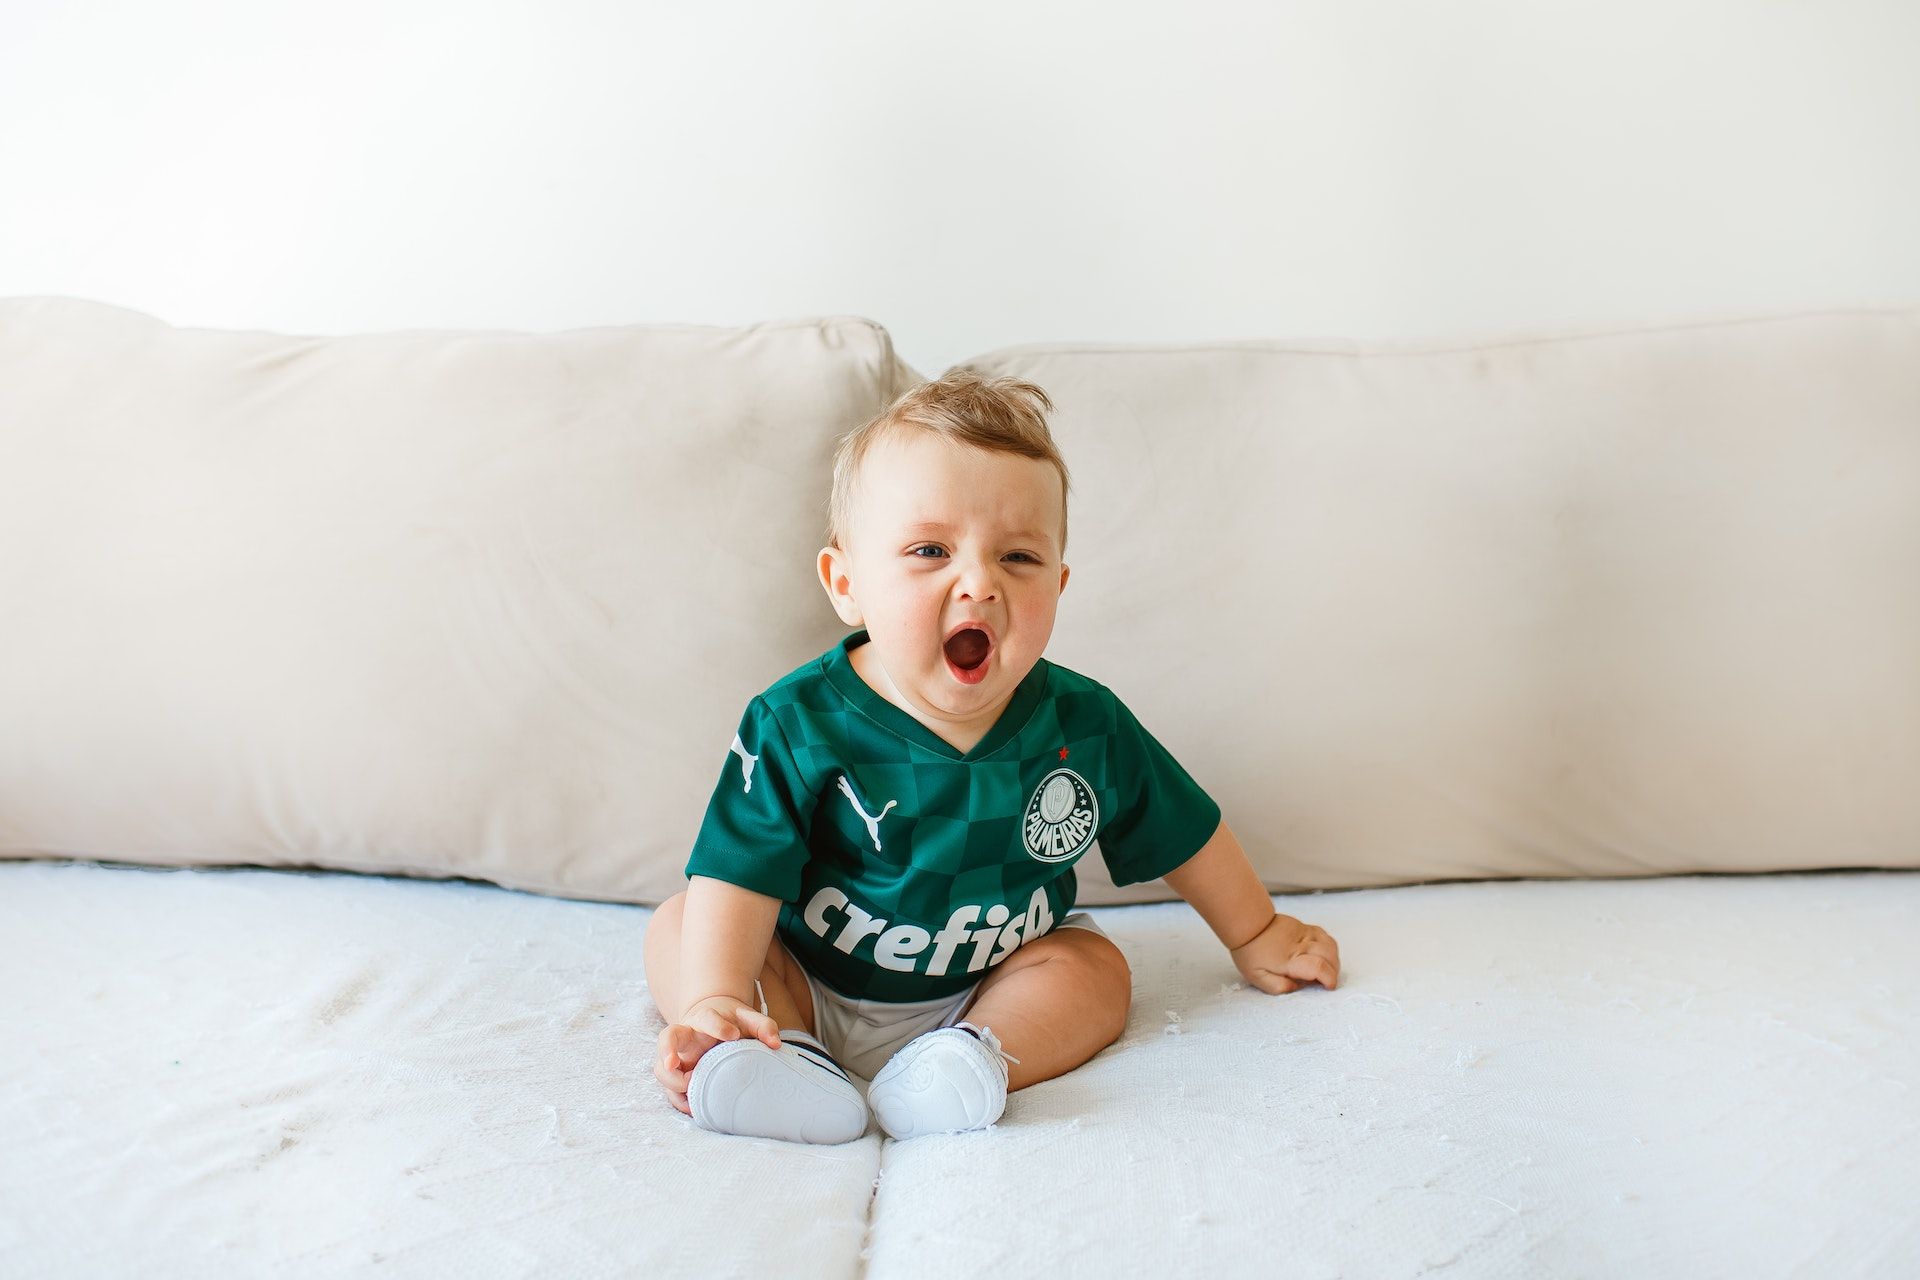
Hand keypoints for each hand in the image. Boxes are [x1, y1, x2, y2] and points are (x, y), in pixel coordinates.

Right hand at [654, 993, 782, 1115]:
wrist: (713, 1025)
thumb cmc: (732, 1023)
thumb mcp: (749, 1019)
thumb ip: (763, 1026)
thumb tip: (775, 1044)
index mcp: (704, 1019)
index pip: (706, 1018)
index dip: (717, 1026)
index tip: (733, 1036)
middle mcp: (686, 1037)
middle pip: (667, 1038)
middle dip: (667, 1050)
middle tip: (674, 1064)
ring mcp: (678, 1057)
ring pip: (661, 1067)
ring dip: (672, 1081)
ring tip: (691, 1090)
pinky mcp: (677, 1075)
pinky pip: (669, 1089)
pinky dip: (678, 1100)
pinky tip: (692, 1107)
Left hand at [1230, 912, 1339, 993]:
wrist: (1248, 924)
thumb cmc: (1251, 952)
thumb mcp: (1257, 977)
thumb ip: (1278, 987)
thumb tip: (1297, 988)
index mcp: (1289, 960)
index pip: (1318, 967)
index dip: (1329, 979)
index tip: (1328, 987)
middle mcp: (1301, 945)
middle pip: (1329, 956)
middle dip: (1334, 972)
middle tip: (1326, 981)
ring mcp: (1304, 934)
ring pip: (1330, 945)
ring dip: (1334, 960)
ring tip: (1326, 970)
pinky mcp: (1305, 927)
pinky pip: (1325, 936)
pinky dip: (1329, 947)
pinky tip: (1323, 956)